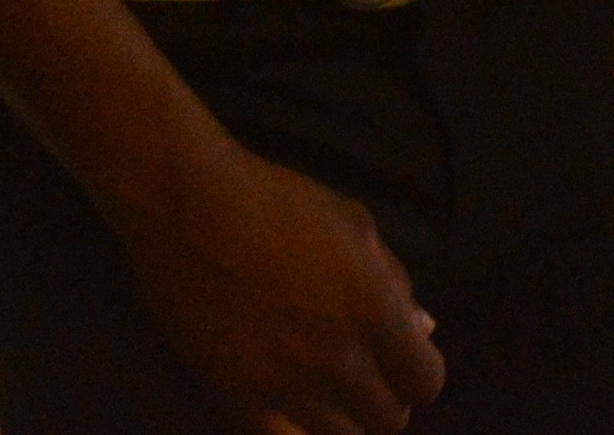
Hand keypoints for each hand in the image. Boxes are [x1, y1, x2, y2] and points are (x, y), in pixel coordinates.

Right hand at [109, 137, 442, 434]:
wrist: (188, 207)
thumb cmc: (278, 201)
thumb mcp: (355, 225)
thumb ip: (395, 280)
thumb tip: (424, 327)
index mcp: (373, 308)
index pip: (425, 381)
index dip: (417, 374)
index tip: (400, 362)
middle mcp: (336, 356)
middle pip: (387, 420)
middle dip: (384, 399)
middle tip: (364, 378)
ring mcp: (285, 384)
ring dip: (342, 419)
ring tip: (327, 392)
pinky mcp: (236, 398)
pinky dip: (294, 430)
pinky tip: (290, 407)